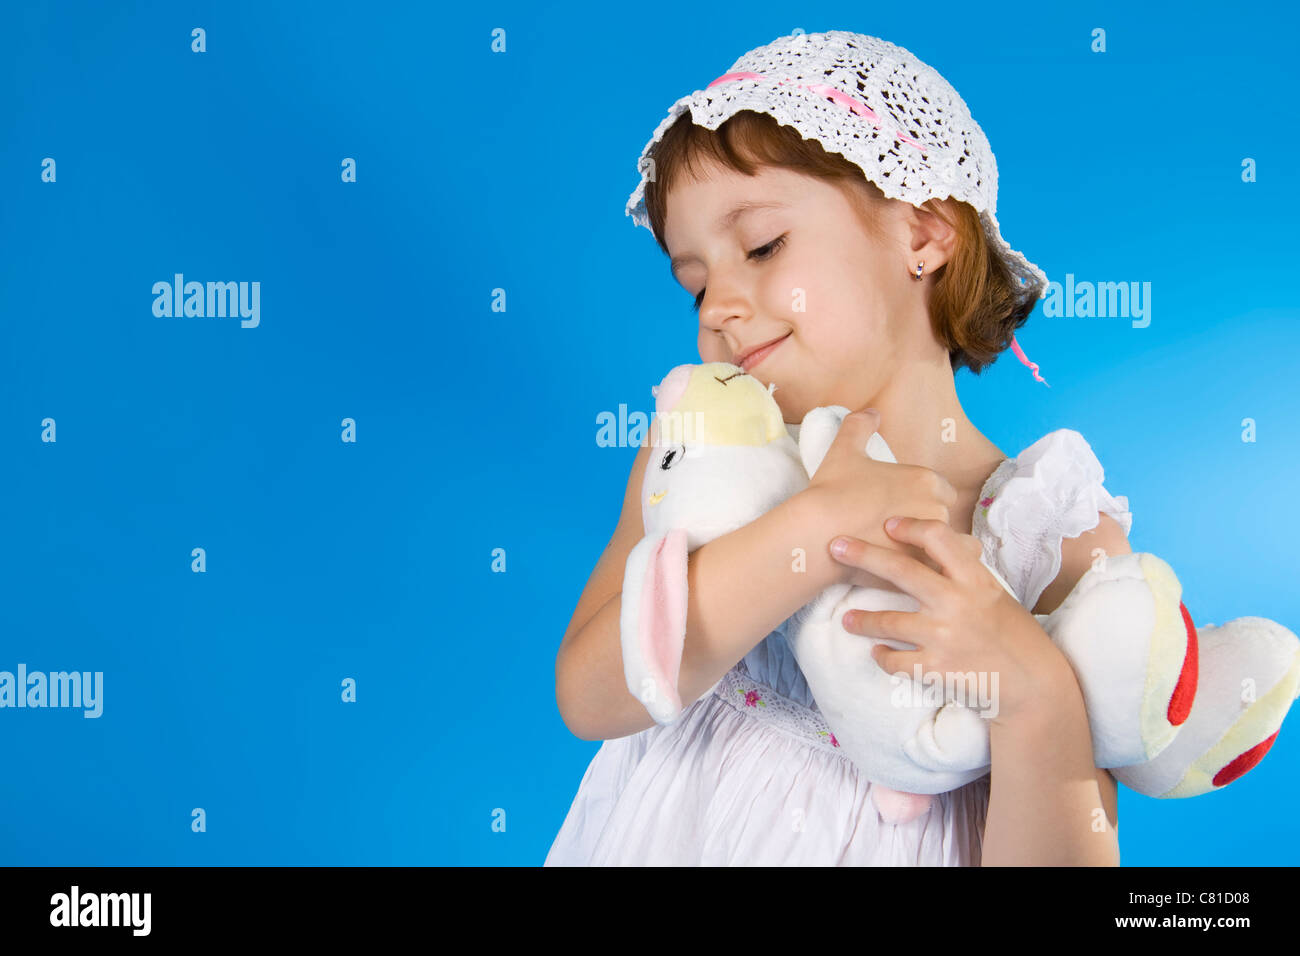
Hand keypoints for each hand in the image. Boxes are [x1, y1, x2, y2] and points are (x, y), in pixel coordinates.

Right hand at [801, 407, 957, 582]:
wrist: (817, 534)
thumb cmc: (831, 491)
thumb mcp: (844, 450)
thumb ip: (860, 425)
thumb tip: (871, 412)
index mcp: (924, 480)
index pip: (941, 488)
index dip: (924, 497)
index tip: (905, 504)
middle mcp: (935, 508)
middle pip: (944, 515)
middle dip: (929, 521)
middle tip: (904, 529)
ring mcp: (930, 541)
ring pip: (947, 545)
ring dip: (935, 547)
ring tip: (911, 552)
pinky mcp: (921, 569)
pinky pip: (944, 570)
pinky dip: (937, 570)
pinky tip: (921, 572)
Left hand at [829, 515, 1070, 726]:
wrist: (1032, 685)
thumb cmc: (1013, 634)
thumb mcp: (994, 594)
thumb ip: (963, 573)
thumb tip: (933, 544)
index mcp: (975, 579)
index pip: (938, 538)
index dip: (910, 527)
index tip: (887, 523)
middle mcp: (956, 603)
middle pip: (901, 571)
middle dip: (863, 555)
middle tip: (834, 546)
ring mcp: (943, 636)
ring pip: (887, 622)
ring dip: (861, 621)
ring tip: (847, 620)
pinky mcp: (935, 669)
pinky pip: (894, 661)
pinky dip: (883, 656)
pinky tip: (878, 653)